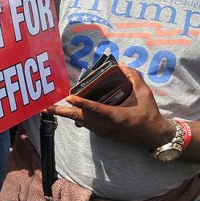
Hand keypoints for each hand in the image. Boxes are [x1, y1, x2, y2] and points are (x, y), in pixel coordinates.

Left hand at [46, 63, 172, 149]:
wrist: (154, 136)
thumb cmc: (149, 113)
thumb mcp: (144, 93)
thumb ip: (133, 76)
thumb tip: (119, 64)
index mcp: (116, 116)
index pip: (95, 109)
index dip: (81, 103)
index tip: (69, 98)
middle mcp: (106, 125)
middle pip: (79, 118)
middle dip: (61, 112)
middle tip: (45, 107)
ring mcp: (103, 131)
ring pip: (80, 121)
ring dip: (66, 114)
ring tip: (50, 107)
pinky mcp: (102, 133)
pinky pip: (85, 123)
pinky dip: (76, 115)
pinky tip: (69, 109)